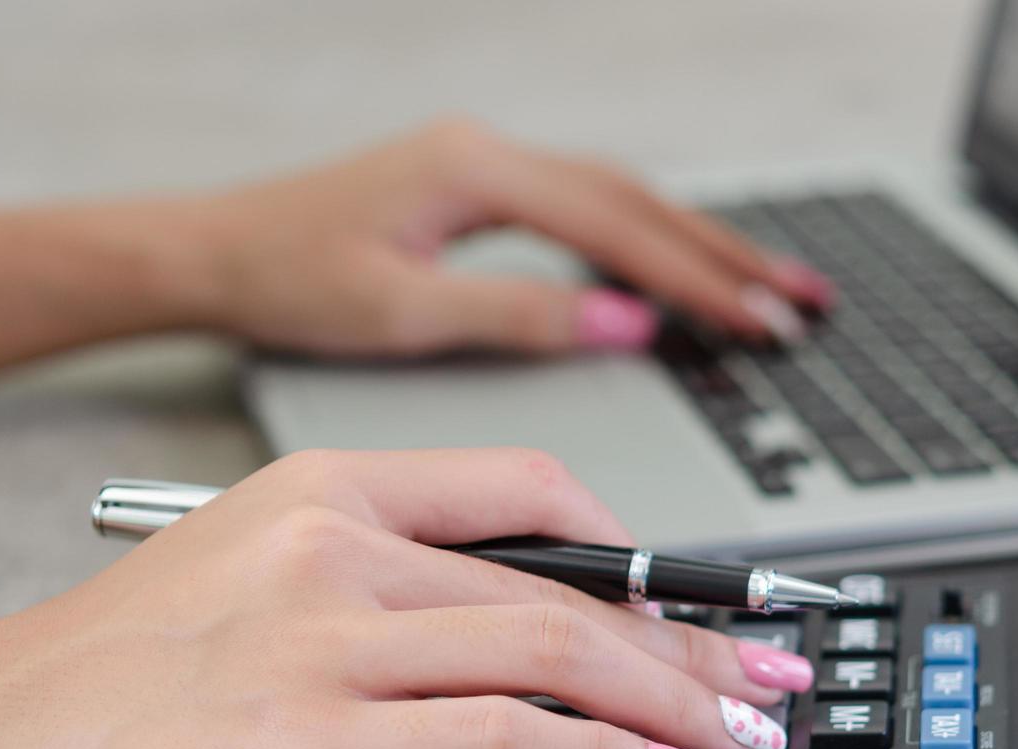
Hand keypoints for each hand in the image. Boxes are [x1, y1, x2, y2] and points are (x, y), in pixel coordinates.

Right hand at [0, 449, 808, 748]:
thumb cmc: (119, 660)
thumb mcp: (259, 569)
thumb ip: (386, 578)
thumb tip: (516, 630)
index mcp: (334, 486)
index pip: (528, 490)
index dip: (637, 552)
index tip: (699, 607)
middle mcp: (342, 542)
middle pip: (565, 583)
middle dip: (690, 638)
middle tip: (769, 677)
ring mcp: (329, 631)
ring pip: (551, 649)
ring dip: (669, 699)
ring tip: (738, 738)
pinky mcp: (314, 731)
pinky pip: (498, 732)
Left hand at [189, 119, 832, 356]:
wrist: (213, 251)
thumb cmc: (288, 278)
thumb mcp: (403, 314)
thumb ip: (520, 317)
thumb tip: (628, 326)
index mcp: (475, 174)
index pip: (617, 230)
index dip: (698, 281)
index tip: (763, 322)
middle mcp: (489, 154)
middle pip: (637, 200)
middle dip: (725, 253)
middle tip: (804, 298)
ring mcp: (484, 164)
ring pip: (617, 197)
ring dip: (694, 241)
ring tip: (767, 282)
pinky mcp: (475, 186)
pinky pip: (583, 206)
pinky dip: (642, 238)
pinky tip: (673, 264)